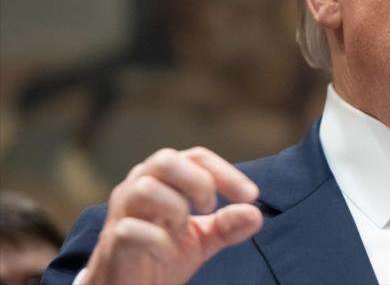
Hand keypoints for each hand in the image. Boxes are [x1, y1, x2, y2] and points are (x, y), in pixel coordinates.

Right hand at [81, 147, 262, 284]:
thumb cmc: (163, 254)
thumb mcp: (204, 239)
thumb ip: (228, 225)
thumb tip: (255, 214)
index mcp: (163, 180)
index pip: (195, 156)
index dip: (226, 172)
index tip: (250, 196)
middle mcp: (138, 186)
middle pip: (166, 159)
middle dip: (198, 181)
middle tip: (210, 208)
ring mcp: (121, 212)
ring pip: (145, 188)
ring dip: (175, 208)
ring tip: (182, 229)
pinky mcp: (112, 240)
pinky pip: (131, 229)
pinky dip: (159, 242)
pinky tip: (168, 254)